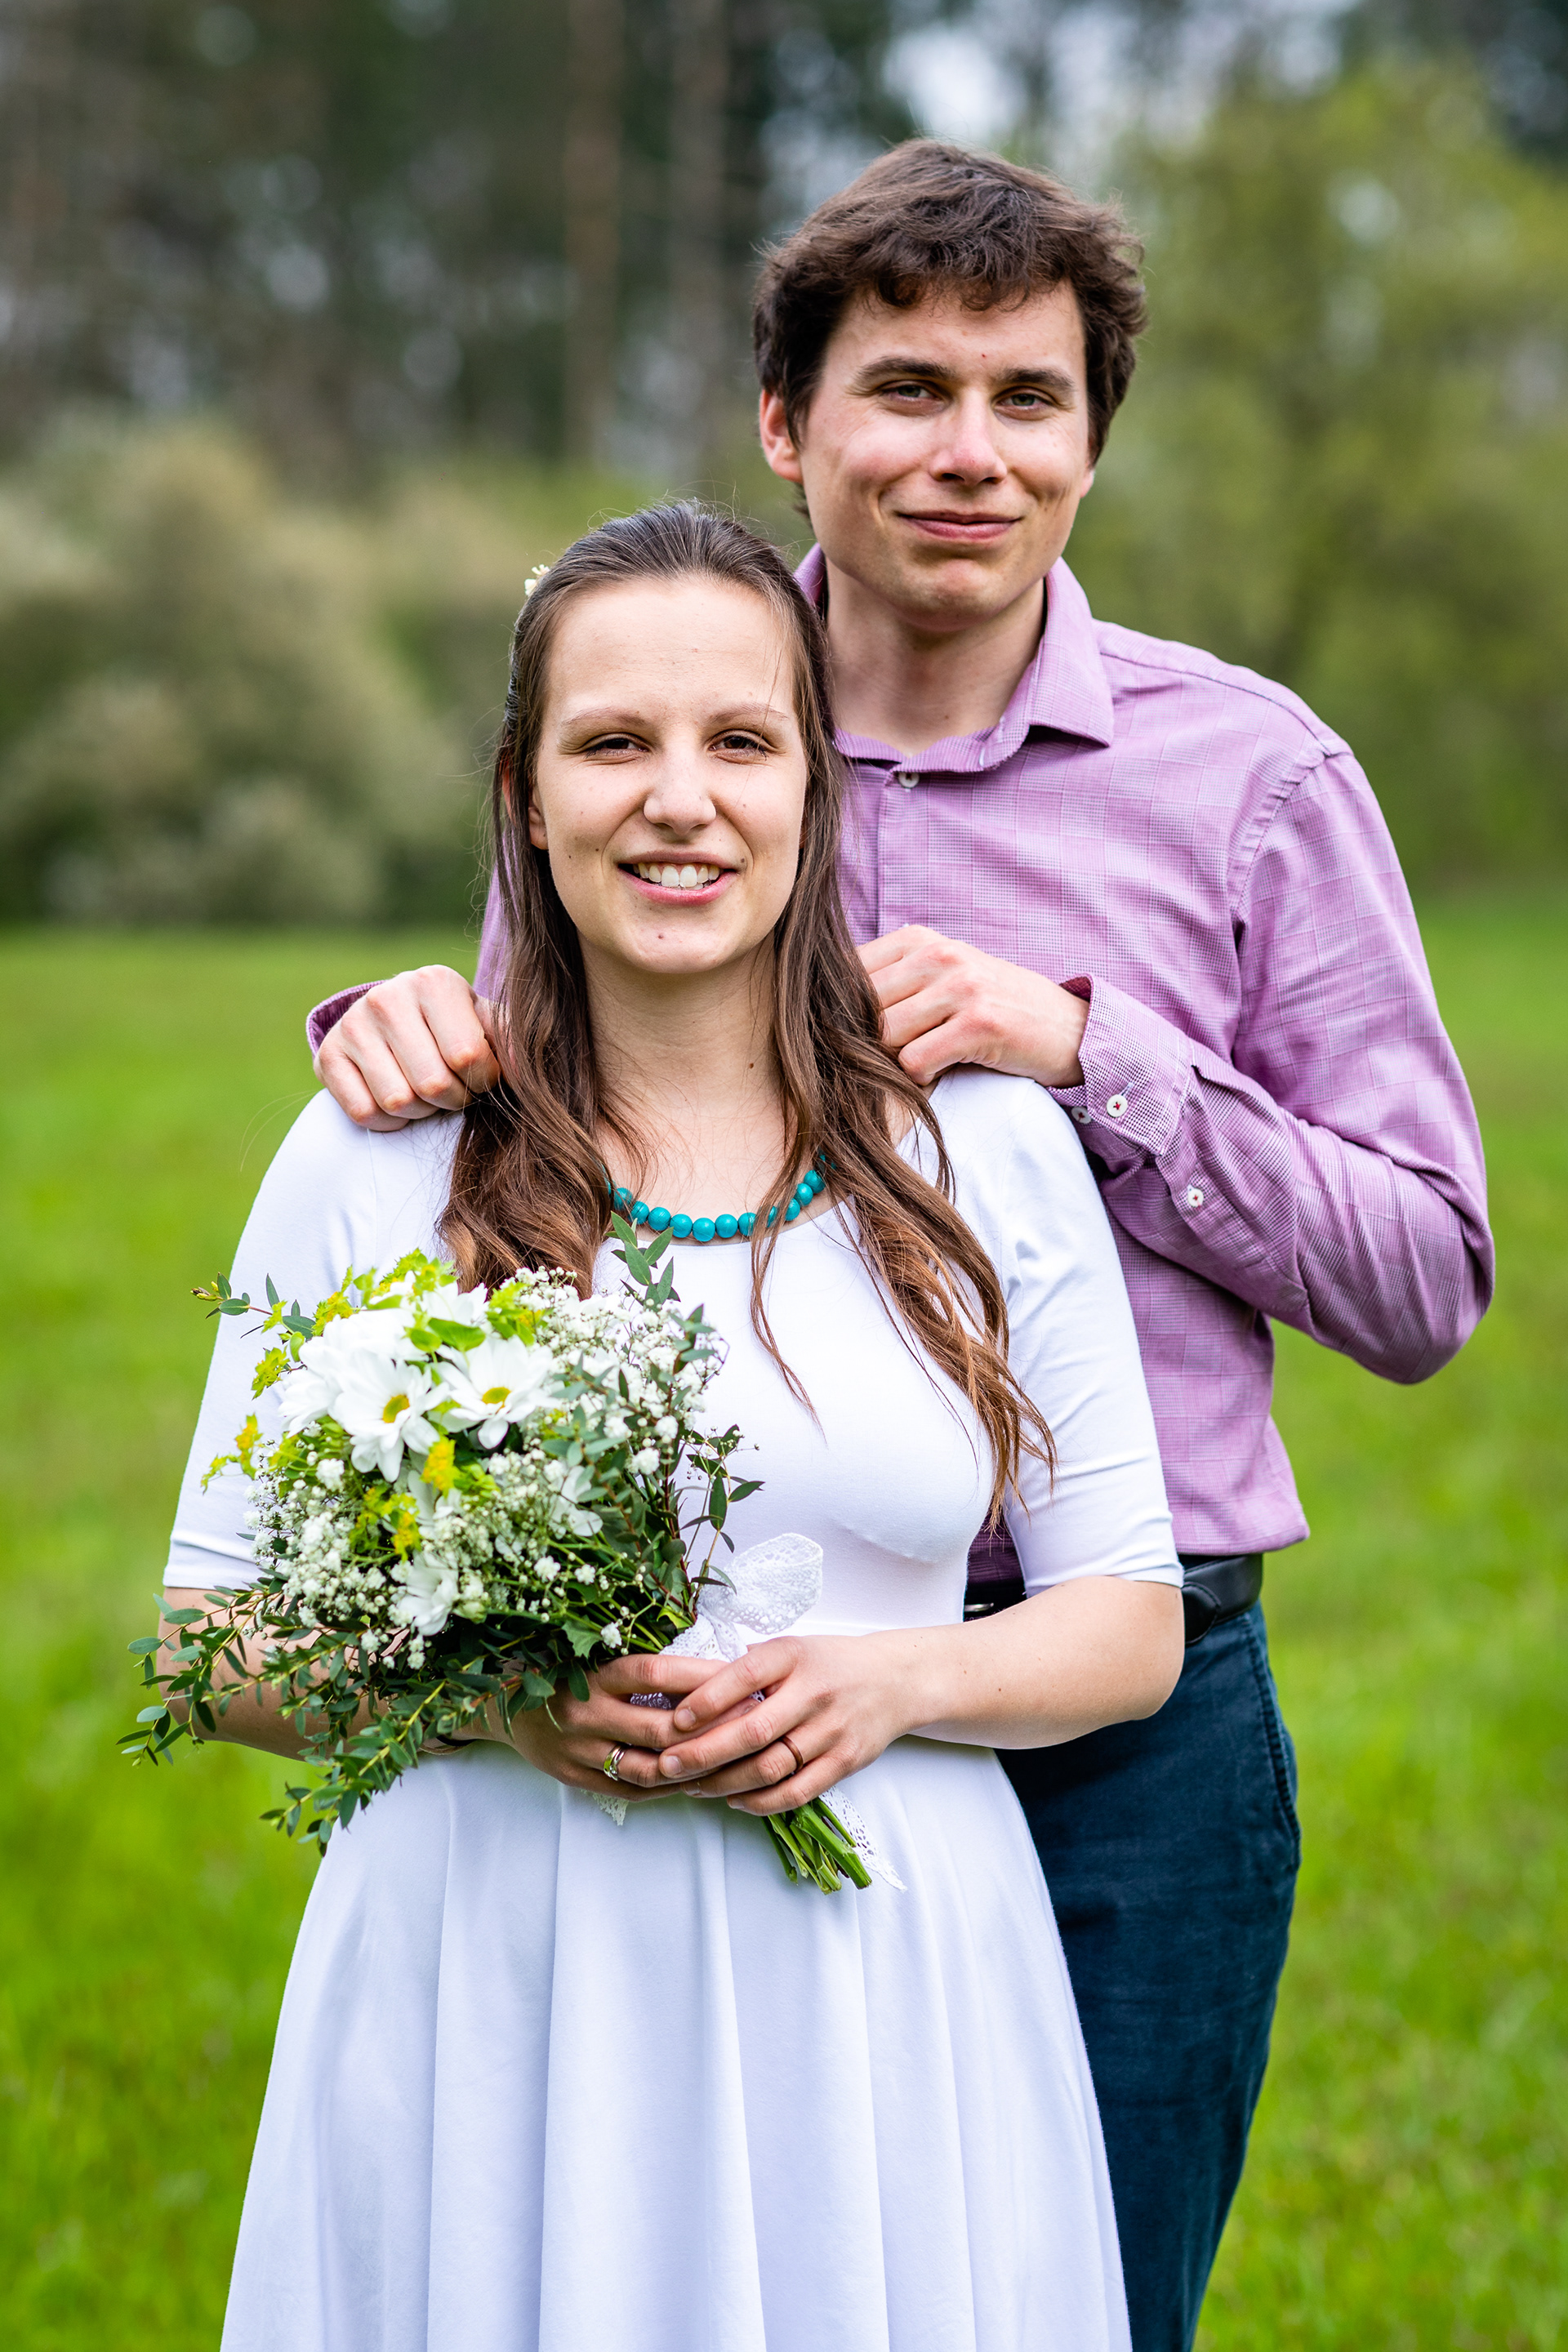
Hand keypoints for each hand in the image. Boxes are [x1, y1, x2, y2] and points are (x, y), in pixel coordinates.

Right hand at [314, 966, 503, 1130]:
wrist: (397, 1023)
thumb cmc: (455, 1028)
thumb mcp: (487, 1026)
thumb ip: (511, 1043)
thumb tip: (524, 1067)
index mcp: (434, 982)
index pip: (468, 1057)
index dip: (483, 1080)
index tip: (481, 1074)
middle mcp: (386, 996)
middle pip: (432, 1084)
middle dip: (453, 1099)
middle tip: (453, 1088)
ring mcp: (351, 1025)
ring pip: (398, 1102)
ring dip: (421, 1111)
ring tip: (426, 1092)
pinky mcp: (327, 1055)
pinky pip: (364, 1113)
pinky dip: (388, 1121)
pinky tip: (397, 1098)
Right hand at [492, 1651, 732, 1797]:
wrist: (504, 1703)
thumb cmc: (567, 1672)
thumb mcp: (599, 1657)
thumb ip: (647, 1668)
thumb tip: (717, 1670)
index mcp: (596, 1672)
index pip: (657, 1674)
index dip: (702, 1678)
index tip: (743, 1678)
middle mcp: (587, 1711)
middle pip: (660, 1730)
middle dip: (711, 1731)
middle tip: (752, 1726)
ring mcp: (578, 1750)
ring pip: (649, 1769)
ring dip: (694, 1768)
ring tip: (733, 1761)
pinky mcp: (573, 1777)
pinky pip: (631, 1790)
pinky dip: (668, 1788)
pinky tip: (697, 1781)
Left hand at [653, 1633, 920, 1816]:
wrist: (895, 1680)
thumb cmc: (828, 1663)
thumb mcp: (790, 1649)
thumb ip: (748, 1668)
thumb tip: (685, 1687)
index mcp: (794, 1655)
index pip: (745, 1676)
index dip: (708, 1699)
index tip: (676, 1719)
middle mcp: (814, 1691)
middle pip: (754, 1730)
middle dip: (705, 1752)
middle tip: (667, 1765)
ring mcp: (832, 1729)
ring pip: (771, 1767)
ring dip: (726, 1782)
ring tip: (694, 1786)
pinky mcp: (845, 1761)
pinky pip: (797, 1791)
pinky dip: (761, 1802)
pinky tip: (735, 1800)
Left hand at [859, 926, 1087, 1087]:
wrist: (1066, 1027)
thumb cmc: (991, 1008)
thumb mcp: (940, 978)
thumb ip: (889, 983)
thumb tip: (819, 1008)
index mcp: (919, 939)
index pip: (847, 973)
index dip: (843, 1011)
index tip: (858, 1031)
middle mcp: (939, 954)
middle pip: (861, 1007)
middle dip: (868, 1039)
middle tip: (893, 1054)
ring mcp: (961, 986)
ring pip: (884, 1034)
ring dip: (895, 1059)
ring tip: (923, 1058)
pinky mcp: (979, 1023)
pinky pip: (915, 1060)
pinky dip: (921, 1076)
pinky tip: (943, 1068)